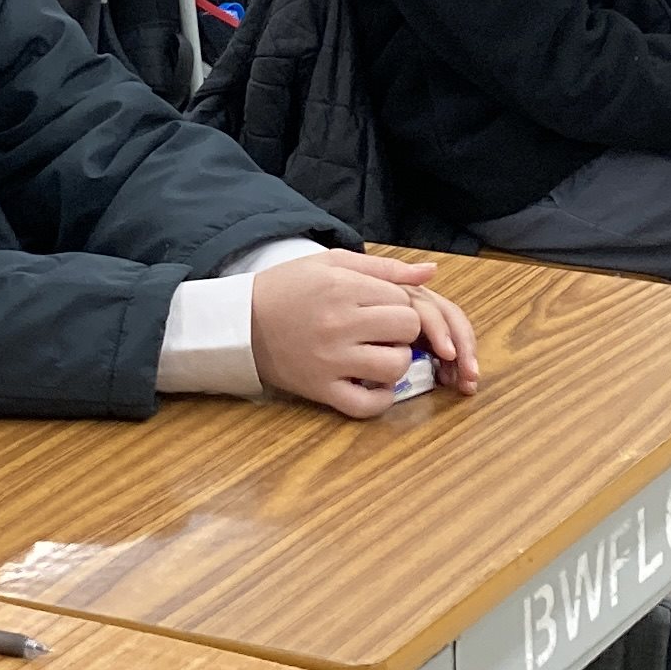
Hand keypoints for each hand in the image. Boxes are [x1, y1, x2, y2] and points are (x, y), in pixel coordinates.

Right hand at [252, 249, 482, 417]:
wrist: (240, 323)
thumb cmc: (287, 287)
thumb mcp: (331, 264)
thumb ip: (383, 267)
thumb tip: (430, 273)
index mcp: (343, 288)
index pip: (402, 298)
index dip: (399, 303)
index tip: (382, 307)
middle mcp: (340, 324)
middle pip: (406, 329)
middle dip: (403, 330)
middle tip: (383, 330)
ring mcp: (331, 361)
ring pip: (395, 366)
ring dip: (395, 362)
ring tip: (376, 354)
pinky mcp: (320, 389)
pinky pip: (367, 405)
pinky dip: (380, 399)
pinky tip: (373, 385)